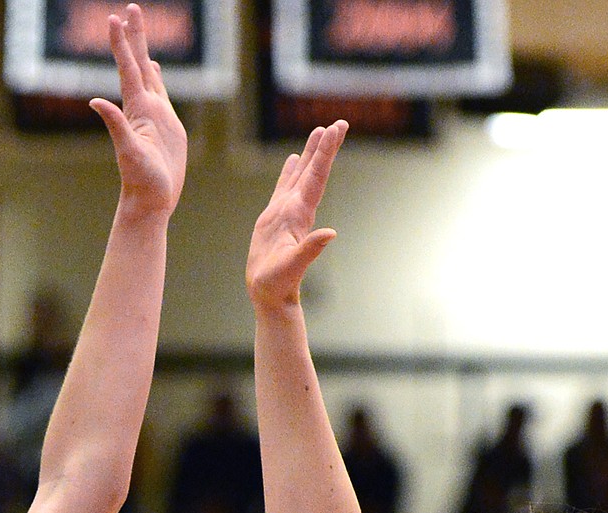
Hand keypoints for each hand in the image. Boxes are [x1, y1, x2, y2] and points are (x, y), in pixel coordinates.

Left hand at [91, 6, 186, 218]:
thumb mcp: (128, 152)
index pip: (128, 68)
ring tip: (138, 29)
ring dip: (143, 51)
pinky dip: (156, 77)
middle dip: (134, 35)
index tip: (114, 17)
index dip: (121, 43)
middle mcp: (145, 107)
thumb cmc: (141, 181)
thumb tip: (96, 102)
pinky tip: (154, 69)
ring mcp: (156, 115)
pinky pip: (160, 93)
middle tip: (130, 8)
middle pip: (138, 63)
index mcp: (137, 109)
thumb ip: (115, 125)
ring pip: (148, 74)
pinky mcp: (167, 126)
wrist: (151, 201)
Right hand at [246, 121, 346, 312]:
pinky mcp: (274, 218)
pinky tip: (293, 160)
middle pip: (313, 171)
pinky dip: (289, 171)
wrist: (270, 295)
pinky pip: (284, 187)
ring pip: (300, 175)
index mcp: (300, 214)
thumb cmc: (278, 283)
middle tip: (337, 123)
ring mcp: (286, 212)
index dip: (326, 153)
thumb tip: (331, 234)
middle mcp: (296, 209)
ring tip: (319, 131)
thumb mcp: (293, 266)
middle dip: (324, 147)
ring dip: (310, 154)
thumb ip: (310, 249)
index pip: (316, 177)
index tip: (336, 129)